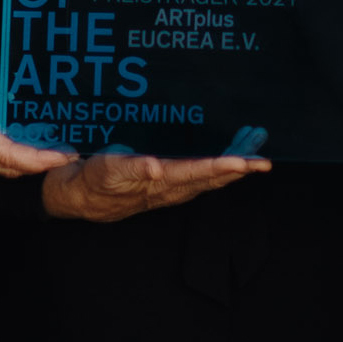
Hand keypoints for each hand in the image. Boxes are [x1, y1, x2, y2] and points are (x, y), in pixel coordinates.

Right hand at [0, 63, 75, 176]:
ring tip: (54, 151)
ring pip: (2, 165)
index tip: (61, 156)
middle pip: (9, 167)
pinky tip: (26, 142)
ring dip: (28, 162)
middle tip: (68, 154)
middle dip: (40, 165)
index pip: (7, 156)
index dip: (36, 159)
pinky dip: (14, 155)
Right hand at [41, 147, 268, 220]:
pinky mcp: (166, 180)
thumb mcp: (105, 171)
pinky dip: (218, 161)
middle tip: (264, 159)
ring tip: (255, 146)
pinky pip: (199, 172)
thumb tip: (154, 166)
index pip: (197, 174)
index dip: (222, 168)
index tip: (245, 162)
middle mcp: (170, 187)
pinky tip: (230, 152)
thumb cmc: (91, 180)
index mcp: (159, 183)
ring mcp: (170, 185)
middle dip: (240, 168)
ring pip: (209, 176)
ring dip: (234, 164)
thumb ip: (130, 167)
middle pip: (212, 178)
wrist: (78, 195)